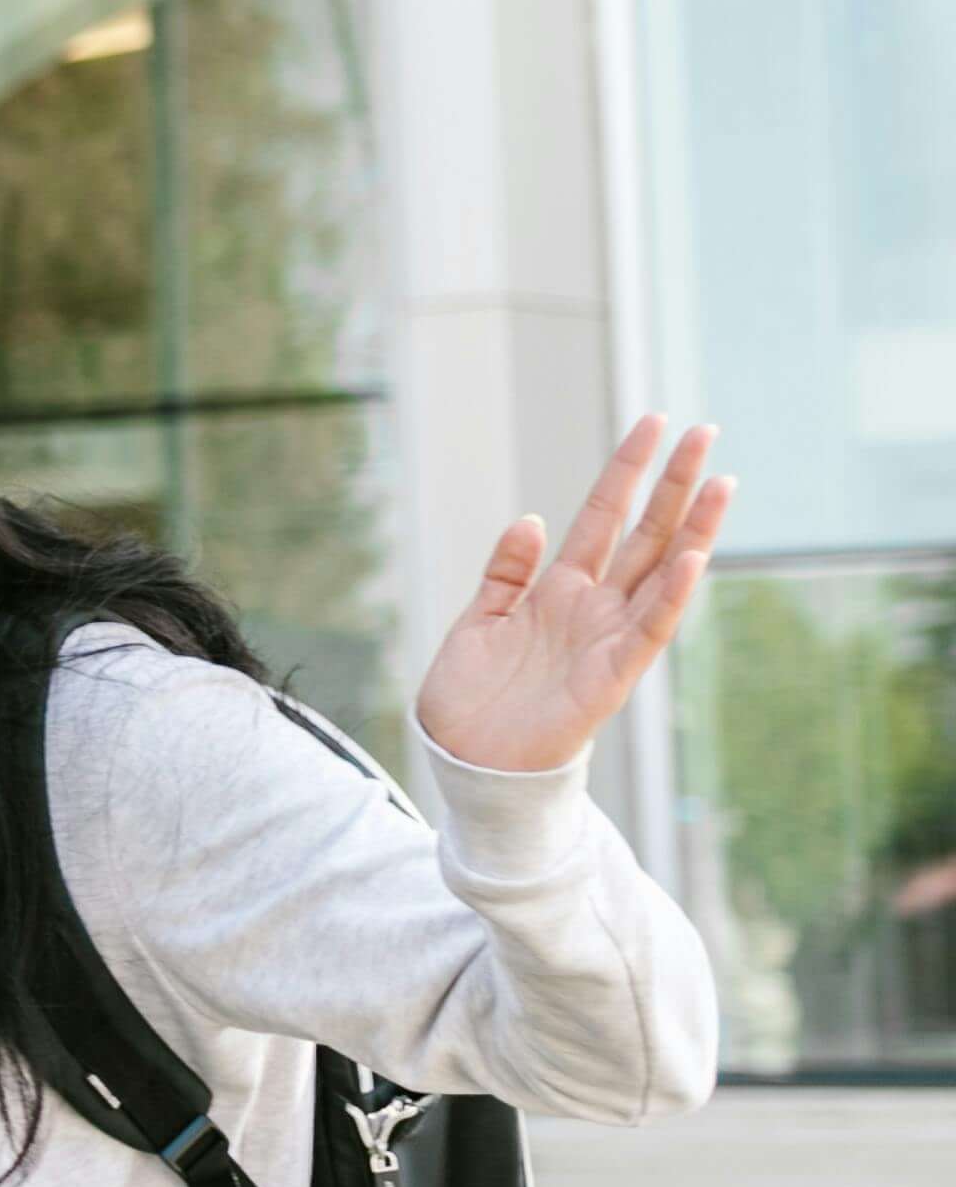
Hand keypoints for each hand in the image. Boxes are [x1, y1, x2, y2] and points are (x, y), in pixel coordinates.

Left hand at [411, 417, 732, 776]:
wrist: (464, 763)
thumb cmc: (471, 700)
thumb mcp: (479, 622)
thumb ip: (507, 572)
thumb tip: (532, 519)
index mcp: (559, 589)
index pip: (603, 516)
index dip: (626, 471)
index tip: (652, 423)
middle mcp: (593, 607)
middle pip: (645, 534)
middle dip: (674, 484)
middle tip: (705, 431)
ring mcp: (607, 639)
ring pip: (661, 574)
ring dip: (693, 530)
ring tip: (721, 483)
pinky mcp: (611, 677)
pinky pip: (647, 630)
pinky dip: (671, 596)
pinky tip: (692, 558)